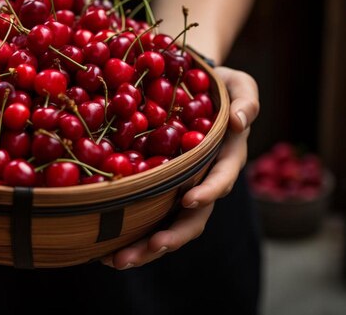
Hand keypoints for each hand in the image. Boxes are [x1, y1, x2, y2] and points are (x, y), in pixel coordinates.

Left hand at [101, 66, 259, 268]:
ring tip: (116, 261)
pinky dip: (128, 235)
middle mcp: (203, 182)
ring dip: (145, 248)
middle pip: (192, 218)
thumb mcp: (238, 84)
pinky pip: (146, 217)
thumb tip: (240, 121)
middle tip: (149, 247)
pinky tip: (101, 250)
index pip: (221, 180)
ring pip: (167, 227)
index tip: (189, 198)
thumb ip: (246, 100)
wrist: (192, 90)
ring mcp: (180, 191)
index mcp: (225, 159)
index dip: (209, 191)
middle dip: (173, 237)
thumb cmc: (218, 86)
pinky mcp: (158, 192)